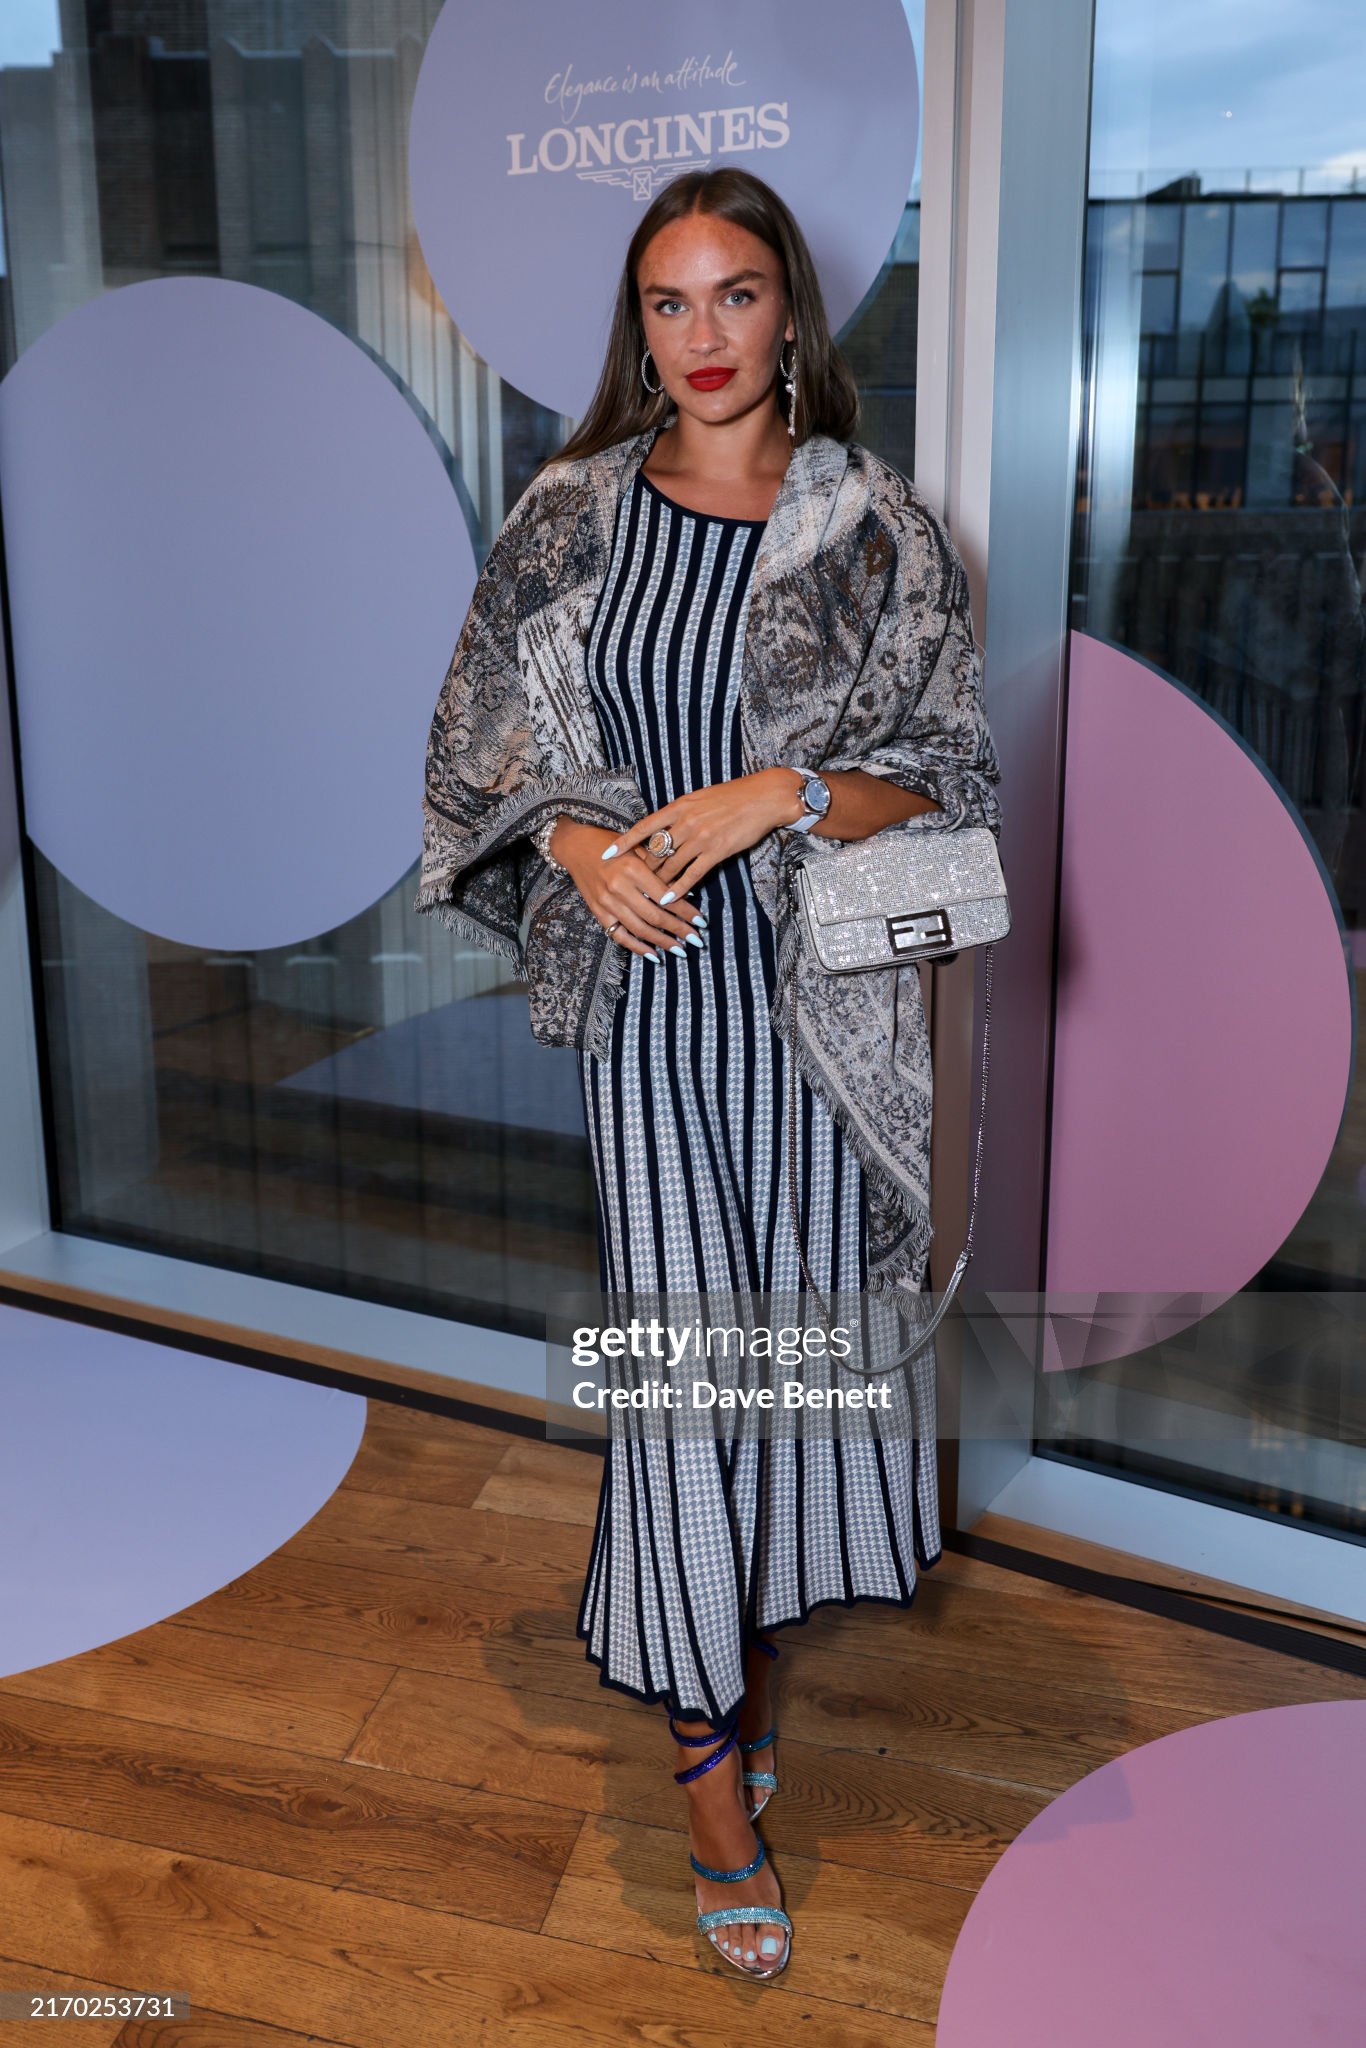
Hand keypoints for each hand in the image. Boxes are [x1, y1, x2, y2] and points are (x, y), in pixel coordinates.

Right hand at [552, 818, 708, 959]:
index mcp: (632, 869)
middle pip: (655, 916)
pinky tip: (654, 955)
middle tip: (696, 939)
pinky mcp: (598, 912)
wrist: (575, 846)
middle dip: (679, 930)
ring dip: (662, 942)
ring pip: (640, 929)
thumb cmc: (610, 843)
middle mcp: (619, 888)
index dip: (685, 911)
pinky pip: (619, 935)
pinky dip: (637, 948)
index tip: (701, 921)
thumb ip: (658, 868)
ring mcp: (607, 903)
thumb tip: (684, 892)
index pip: (665, 897)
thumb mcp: (637, 847)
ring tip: (680, 949)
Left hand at [599, 769, 801, 898]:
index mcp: (679, 806)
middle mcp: (686, 822)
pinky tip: (667, 900)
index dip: (624, 843)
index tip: (607, 854)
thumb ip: (680, 813)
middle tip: (627, 885)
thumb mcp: (699, 798)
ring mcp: (700, 838)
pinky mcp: (716, 851)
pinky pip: (691, 874)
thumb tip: (664, 827)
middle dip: (641, 870)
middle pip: (655, 851)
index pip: (644, 827)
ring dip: (657, 883)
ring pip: (670, 865)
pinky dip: (677, 889)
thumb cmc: (733, 796)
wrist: (763, 798)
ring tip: (644, 898)